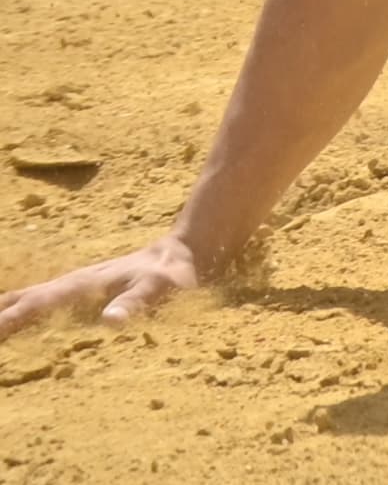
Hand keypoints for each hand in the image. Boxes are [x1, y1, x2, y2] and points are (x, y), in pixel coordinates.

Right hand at [0, 235, 206, 338]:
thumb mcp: (162, 290)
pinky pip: (30, 301)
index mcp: (78, 287)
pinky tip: (1, 318)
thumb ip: (137, 304)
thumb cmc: (172, 275)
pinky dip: (10, 309)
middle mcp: (65, 285)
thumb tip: (110, 323)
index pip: (31, 308)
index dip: (5, 324)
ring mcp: (66, 287)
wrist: (181, 253)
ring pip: (19, 298)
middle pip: (14, 301)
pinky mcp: (71, 291)